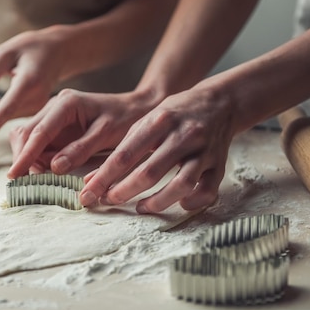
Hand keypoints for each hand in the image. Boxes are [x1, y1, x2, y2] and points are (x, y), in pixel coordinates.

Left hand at [0, 26, 73, 145]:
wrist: (58, 51)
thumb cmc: (29, 47)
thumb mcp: (4, 54)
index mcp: (29, 82)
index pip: (7, 109)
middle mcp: (35, 99)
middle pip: (0, 113)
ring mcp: (37, 107)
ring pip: (3, 115)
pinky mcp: (34, 110)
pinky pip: (9, 113)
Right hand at [8, 89, 152, 178]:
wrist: (137, 109)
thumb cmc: (125, 119)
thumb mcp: (106, 134)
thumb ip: (80, 150)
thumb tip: (54, 167)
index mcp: (66, 103)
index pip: (38, 132)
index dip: (25, 155)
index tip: (14, 175)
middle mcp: (54, 106)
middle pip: (25, 133)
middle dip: (23, 158)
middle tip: (28, 183)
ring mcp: (52, 115)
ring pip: (27, 138)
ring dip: (28, 159)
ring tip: (41, 178)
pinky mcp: (55, 126)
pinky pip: (38, 143)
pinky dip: (37, 158)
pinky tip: (47, 171)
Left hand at [79, 85, 236, 212]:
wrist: (220, 102)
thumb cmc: (174, 114)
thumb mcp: (146, 121)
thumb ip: (122, 148)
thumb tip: (93, 178)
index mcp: (159, 121)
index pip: (126, 154)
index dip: (106, 176)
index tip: (90, 192)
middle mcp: (183, 135)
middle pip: (150, 172)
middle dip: (125, 191)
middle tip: (109, 201)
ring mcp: (204, 150)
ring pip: (182, 184)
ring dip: (158, 201)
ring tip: (141, 207)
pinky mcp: (219, 163)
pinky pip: (208, 189)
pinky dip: (193, 201)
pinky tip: (180, 204)